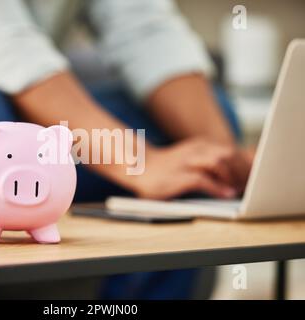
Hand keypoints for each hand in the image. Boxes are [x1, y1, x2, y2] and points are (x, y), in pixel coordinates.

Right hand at [131, 138, 253, 199]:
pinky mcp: (178, 177)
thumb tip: (238, 174)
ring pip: (219, 163)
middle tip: (250, 186)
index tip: (255, 178)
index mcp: (201, 145)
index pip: (233, 151)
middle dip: (243, 171)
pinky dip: (217, 189)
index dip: (248, 164)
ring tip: (240, 191)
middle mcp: (195, 150)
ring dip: (233, 178)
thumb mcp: (192, 158)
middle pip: (230, 155)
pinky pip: (203, 180)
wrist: (139, 167)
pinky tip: (226, 195)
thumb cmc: (167, 167)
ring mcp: (186, 162)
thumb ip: (211, 161)